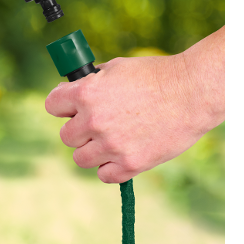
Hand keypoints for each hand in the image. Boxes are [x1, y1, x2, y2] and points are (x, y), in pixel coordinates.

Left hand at [44, 37, 223, 182]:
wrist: (192, 91)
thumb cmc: (156, 74)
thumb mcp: (116, 68)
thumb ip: (92, 82)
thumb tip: (75, 89)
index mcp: (86, 93)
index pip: (52, 106)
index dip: (62, 105)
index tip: (71, 106)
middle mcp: (94, 121)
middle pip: (66, 136)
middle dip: (78, 128)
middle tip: (97, 122)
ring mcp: (112, 145)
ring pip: (81, 158)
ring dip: (91, 150)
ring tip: (108, 140)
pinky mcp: (131, 164)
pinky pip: (104, 175)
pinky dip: (109, 168)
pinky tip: (120, 154)